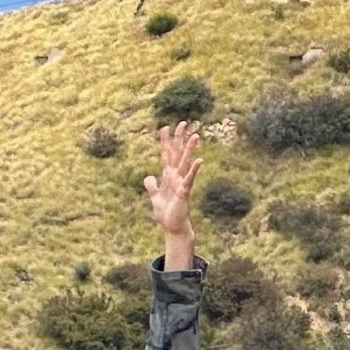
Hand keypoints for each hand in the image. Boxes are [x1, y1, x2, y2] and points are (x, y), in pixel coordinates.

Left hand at [146, 122, 200, 246]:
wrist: (172, 226)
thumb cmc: (166, 213)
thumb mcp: (155, 197)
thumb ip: (152, 186)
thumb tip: (149, 177)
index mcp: (168, 176)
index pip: (166, 155)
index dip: (165, 142)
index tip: (164, 127)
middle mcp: (176, 176)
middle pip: (177, 154)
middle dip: (179, 139)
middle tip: (182, 123)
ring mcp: (181, 183)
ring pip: (185, 163)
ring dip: (190, 150)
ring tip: (195, 136)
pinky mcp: (184, 192)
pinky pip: (189, 179)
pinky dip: (194, 170)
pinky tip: (200, 160)